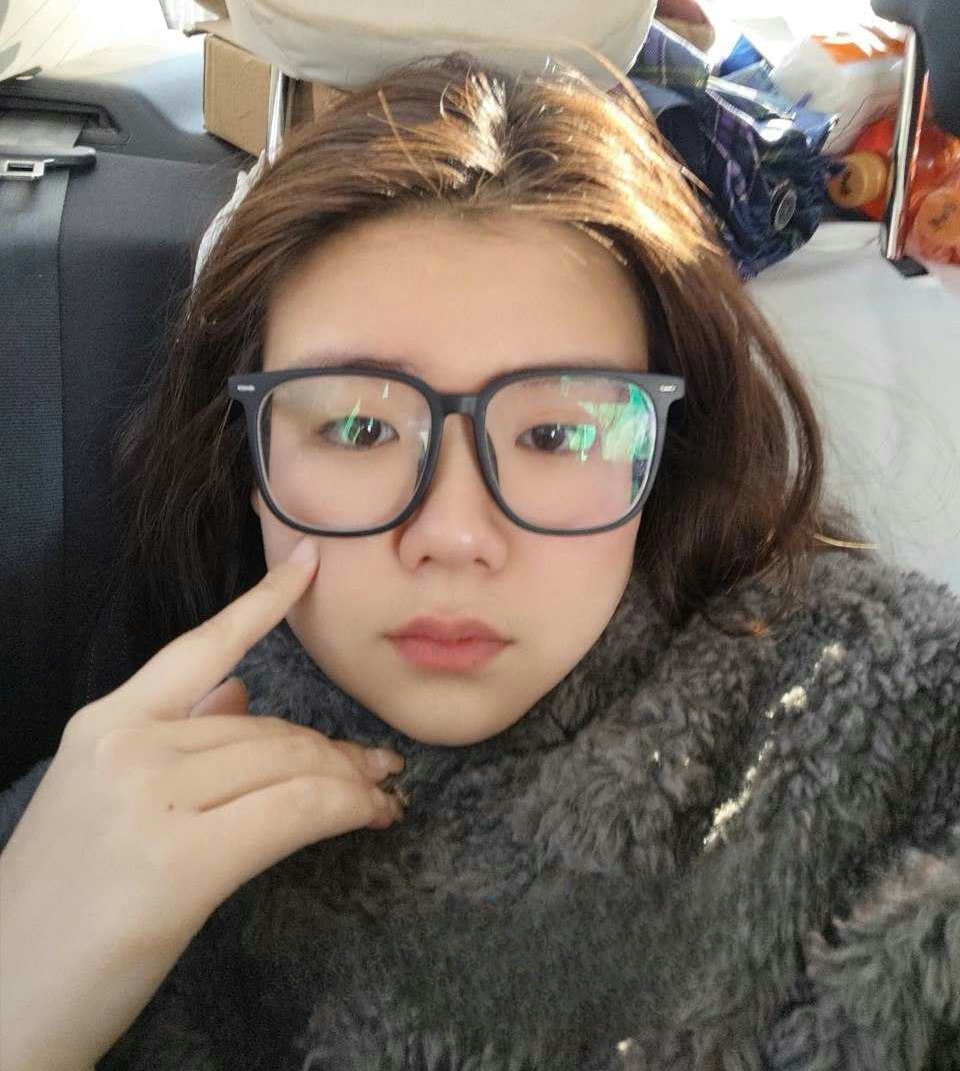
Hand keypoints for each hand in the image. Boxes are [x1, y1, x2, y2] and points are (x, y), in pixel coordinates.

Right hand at [0, 537, 404, 1070]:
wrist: (1, 1005)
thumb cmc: (57, 906)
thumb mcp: (100, 799)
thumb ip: (172, 735)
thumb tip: (239, 689)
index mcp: (106, 724)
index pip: (201, 648)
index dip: (263, 602)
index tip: (310, 563)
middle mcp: (127, 747)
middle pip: (265, 726)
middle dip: (331, 748)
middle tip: (377, 768)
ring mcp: (151, 799)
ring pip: (287, 764)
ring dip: (348, 781)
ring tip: (380, 796)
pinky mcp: (181, 863)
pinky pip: (293, 812)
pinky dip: (344, 809)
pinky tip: (369, 814)